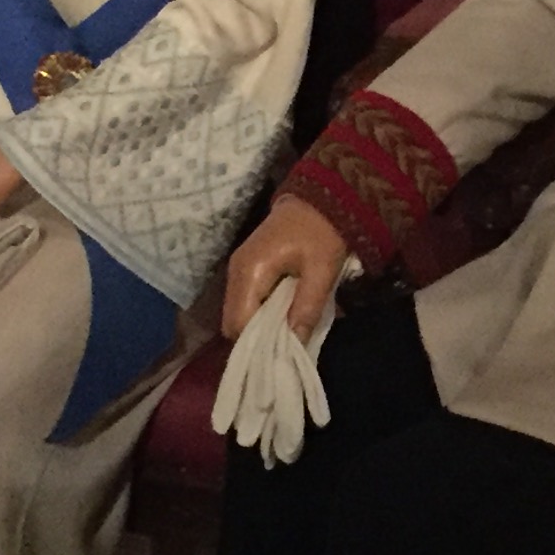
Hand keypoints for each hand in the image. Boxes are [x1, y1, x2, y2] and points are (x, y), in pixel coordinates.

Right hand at [224, 196, 351, 338]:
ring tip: (286, 335)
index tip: (279, 356)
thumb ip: (307, 308)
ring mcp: (238, 269)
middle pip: (233, 322)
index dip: (256, 344)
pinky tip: (284, 316)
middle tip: (285, 348)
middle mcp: (235, 272)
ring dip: (259, 326)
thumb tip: (295, 343)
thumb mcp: (321, 271)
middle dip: (257, 339)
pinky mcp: (247, 267)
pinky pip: (246, 300)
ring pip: (239, 313)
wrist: (321, 198)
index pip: (238, 323)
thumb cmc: (321, 232)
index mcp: (249, 272)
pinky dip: (261, 313)